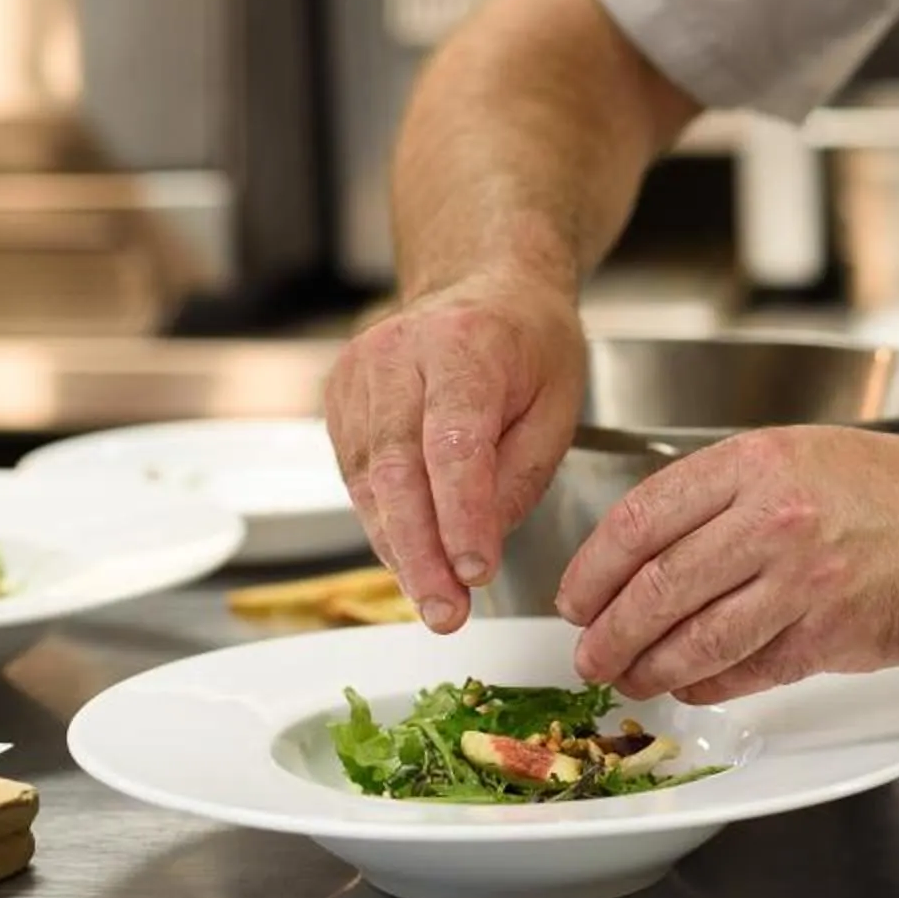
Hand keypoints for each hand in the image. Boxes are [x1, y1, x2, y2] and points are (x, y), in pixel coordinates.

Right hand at [325, 276, 585, 631]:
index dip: (460, 514)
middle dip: (419, 552)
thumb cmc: (530, 341)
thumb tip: (478, 547)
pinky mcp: (339, 396)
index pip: (452, 442)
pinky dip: (383, 521)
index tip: (475, 571)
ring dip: (399, 548)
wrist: (485, 285)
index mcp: (464, 343)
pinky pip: (357, 474)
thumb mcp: (559, 402)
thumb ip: (520, 474)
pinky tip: (410, 557)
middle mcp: (399, 353)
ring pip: (369, 479)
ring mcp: (359, 373)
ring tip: (434, 601)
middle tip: (445, 612)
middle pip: (396, 468)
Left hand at [556, 427, 898, 702]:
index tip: (575, 596)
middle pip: (656, 588)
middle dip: (608, 634)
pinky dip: (709, 685)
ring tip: (629, 679)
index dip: (593, 568)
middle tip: (589, 655)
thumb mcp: (796, 455)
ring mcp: (802, 580)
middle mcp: (774, 517)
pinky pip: (746, 671)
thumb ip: (721, 495)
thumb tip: (641, 554)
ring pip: (694, 639)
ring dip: (649, 669)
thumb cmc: (889, 490)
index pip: (641, 519)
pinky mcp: (829, 635)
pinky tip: (694, 685)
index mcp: (754, 462)